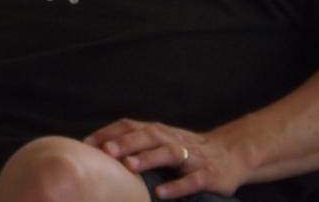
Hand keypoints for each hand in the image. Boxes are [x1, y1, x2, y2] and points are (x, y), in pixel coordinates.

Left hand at [85, 118, 245, 198]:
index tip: (88, 143)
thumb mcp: (161, 142)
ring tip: (130, 167)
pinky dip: (177, 186)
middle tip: (106, 152)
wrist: (231, 155)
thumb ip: (135, 143)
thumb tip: (96, 151)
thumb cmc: (185, 150)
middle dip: (126, 143)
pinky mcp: (210, 175)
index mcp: (158, 131)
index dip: (110, 132)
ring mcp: (193, 157)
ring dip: (149, 159)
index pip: (130, 125)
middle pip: (148, 135)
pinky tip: (161, 193)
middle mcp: (174, 139)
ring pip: (170, 153)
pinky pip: (193, 180)